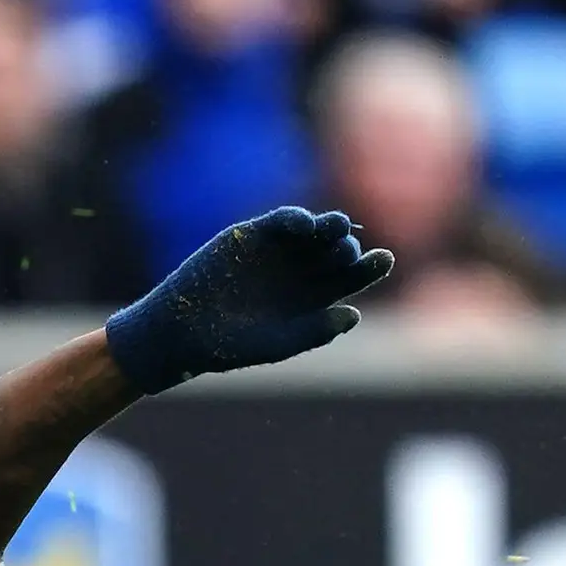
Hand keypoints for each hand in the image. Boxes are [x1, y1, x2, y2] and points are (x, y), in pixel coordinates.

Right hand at [102, 205, 394, 393]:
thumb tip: (355, 314)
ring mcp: (278, 253)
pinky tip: (305, 225)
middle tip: (349, 252)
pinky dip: (295, 220)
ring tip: (338, 227)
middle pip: (337, 253)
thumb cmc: (228, 345)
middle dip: (347, 249)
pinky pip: (282, 222)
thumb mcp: (276, 343)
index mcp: (313, 300)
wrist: (180, 331)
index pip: (350, 279)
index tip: (385, 259)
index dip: (370, 268)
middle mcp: (300, 273)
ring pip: (315, 234)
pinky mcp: (252, 236)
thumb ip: (315, 331)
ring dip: (329, 228)